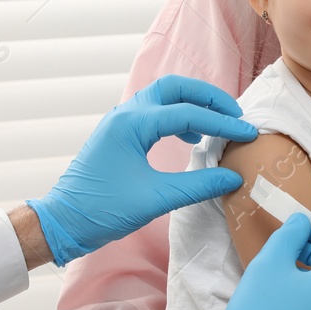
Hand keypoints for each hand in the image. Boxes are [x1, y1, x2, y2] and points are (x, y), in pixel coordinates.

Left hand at [26, 75, 256, 264]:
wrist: (62, 222)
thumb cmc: (102, 210)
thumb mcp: (156, 199)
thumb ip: (198, 185)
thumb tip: (233, 177)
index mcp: (133, 124)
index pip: (188, 113)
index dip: (222, 124)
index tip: (248, 134)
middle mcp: (126, 114)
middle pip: (175, 87)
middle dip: (208, 97)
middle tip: (234, 115)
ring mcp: (120, 122)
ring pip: (163, 97)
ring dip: (192, 105)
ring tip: (217, 125)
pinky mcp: (119, 135)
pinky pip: (154, 113)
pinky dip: (177, 117)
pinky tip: (190, 138)